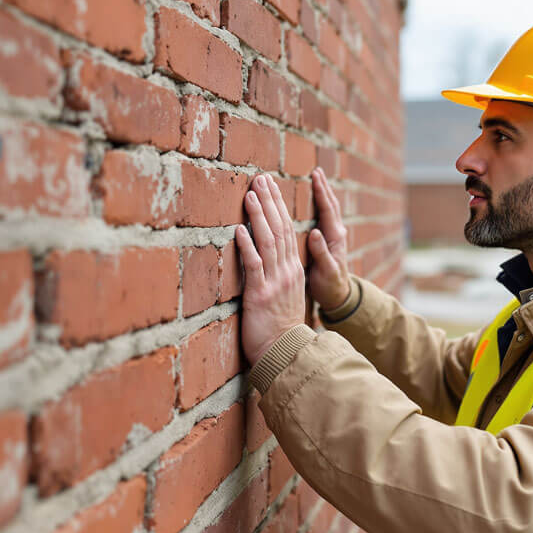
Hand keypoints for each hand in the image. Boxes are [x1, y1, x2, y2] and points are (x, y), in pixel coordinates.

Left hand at [235, 173, 306, 364]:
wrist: (286, 353)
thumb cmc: (281, 329)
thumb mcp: (284, 295)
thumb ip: (278, 274)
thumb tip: (265, 256)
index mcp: (293, 269)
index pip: (288, 230)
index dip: (278, 206)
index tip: (270, 186)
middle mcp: (288, 271)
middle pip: (281, 228)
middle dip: (270, 201)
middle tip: (261, 178)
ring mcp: (276, 282)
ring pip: (269, 241)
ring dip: (259, 215)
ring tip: (251, 194)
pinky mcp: (261, 294)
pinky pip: (255, 264)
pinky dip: (247, 245)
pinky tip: (239, 228)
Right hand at [307, 167, 350, 310]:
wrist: (338, 296)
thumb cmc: (330, 285)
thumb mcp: (325, 271)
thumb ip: (321, 252)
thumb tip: (315, 232)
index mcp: (335, 238)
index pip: (328, 209)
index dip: (321, 192)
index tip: (315, 176)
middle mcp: (336, 233)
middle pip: (329, 204)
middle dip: (323, 187)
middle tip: (315, 170)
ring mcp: (333, 235)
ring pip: (327, 209)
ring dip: (322, 193)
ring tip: (315, 177)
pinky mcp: (328, 239)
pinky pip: (323, 217)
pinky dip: (319, 204)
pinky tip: (313, 198)